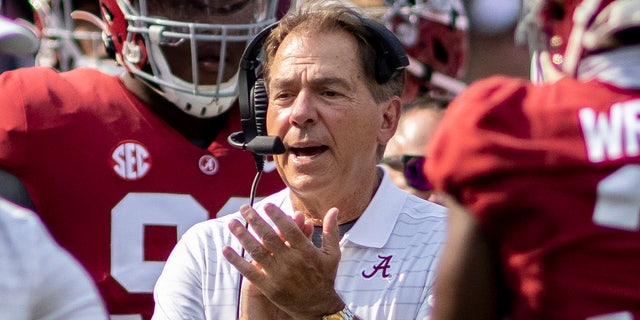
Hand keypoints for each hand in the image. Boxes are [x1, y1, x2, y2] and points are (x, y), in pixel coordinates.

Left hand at [222, 203, 344, 319]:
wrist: (318, 307)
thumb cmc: (325, 278)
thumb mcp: (333, 254)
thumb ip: (330, 231)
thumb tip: (334, 209)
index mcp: (306, 252)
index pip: (289, 230)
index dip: (277, 216)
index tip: (267, 205)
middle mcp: (291, 262)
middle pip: (270, 237)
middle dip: (255, 220)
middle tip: (245, 208)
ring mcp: (278, 275)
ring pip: (257, 252)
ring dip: (243, 236)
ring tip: (232, 223)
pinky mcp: (268, 287)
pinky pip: (249, 272)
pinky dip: (237, 261)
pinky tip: (226, 250)